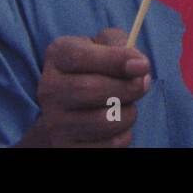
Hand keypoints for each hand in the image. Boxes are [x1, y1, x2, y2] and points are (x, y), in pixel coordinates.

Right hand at [17, 29, 150, 147]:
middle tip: (143, 85)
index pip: (81, 57)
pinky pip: (109, 145)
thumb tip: (138, 65)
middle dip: (127, 88)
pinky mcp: (66, 148)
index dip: (115, 60)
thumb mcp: (104, 45)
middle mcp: (48, 89)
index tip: (143, 66)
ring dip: (129, 112)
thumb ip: (121, 45)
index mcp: (57, 55)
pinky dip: (123, 134)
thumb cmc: (96, 68)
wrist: (72, 107)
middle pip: (91, 89)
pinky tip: (117, 123)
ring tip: (127, 105)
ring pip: (104, 120)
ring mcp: (53, 122)